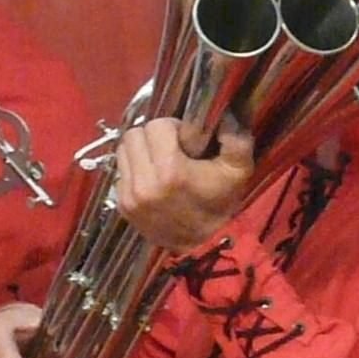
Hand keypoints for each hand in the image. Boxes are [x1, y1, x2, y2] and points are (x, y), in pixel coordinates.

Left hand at [114, 116, 253, 251]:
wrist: (203, 245)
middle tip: (170, 149)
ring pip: (122, 151)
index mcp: (170, 171)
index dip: (172, 128)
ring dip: (140, 151)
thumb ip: (236, 138)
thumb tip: (225, 113)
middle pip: (134, 135)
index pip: (156, 126)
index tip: (185, 141)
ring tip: (160, 162)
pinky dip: (133, 169)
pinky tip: (152, 179)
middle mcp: (143, 183)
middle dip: (152, 137)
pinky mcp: (122, 206)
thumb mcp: (238, 169)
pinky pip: (120, 172)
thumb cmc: (220, 203)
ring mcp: (129, 196)